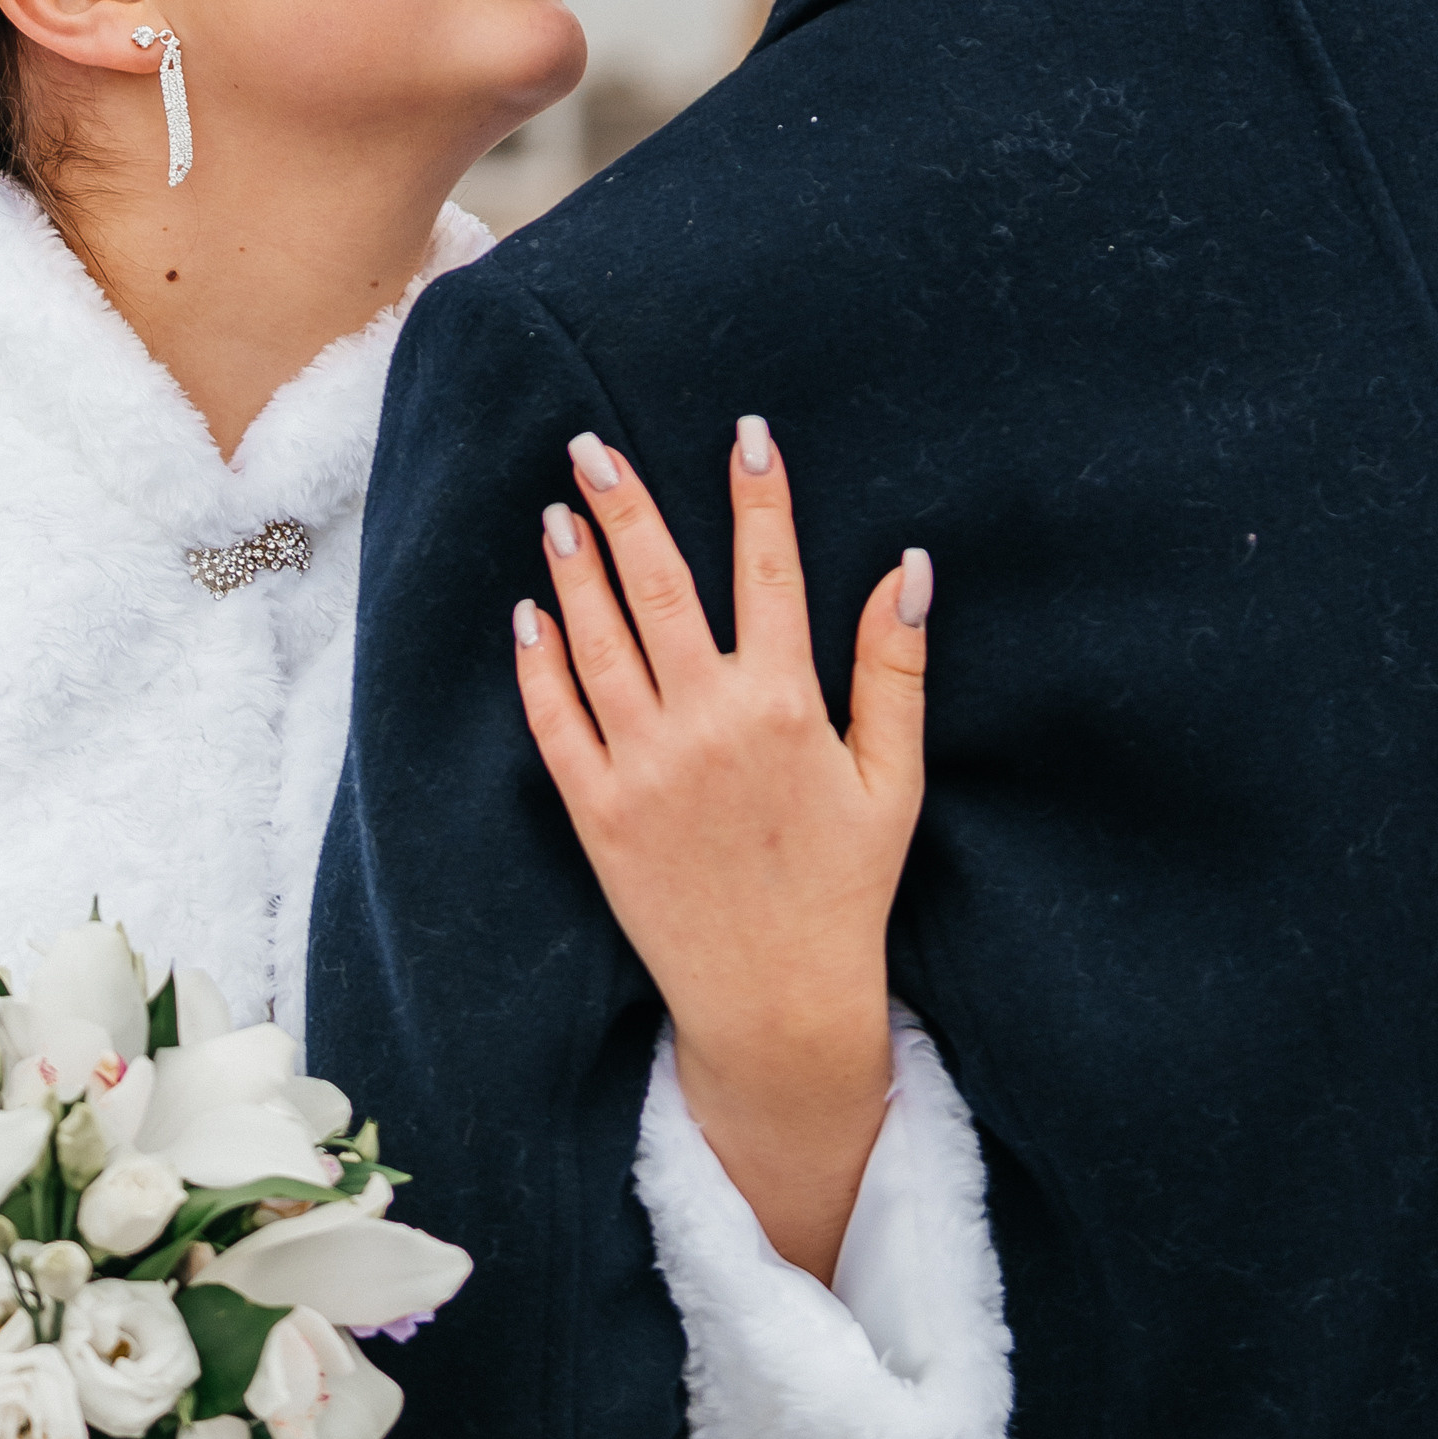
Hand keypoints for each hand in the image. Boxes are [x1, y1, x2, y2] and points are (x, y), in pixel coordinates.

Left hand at [512, 418, 931, 1284]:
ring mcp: (645, 768)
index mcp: (787, 707)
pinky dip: (538, 662)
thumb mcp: (892, 778)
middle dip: (624, 505)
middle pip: (660, 586)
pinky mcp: (597, 813)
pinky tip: (528, 615)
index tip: (745, 434)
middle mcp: (709, 725)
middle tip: (590, 444)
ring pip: (598, 641)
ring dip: (573, 568)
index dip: (758, 496)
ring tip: (556, 511)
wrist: (777, 1005)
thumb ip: (895, 669)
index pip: (770, 572)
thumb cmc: (843, 887)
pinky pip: (555, 721)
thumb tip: (910, 565)